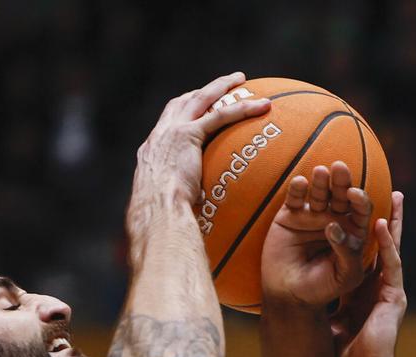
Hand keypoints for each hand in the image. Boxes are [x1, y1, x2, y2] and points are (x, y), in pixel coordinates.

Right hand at [126, 72, 269, 254]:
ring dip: (222, 87)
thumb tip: (197, 213)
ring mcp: (172, 132)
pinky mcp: (188, 135)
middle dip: (203, 90)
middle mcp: (159, 136)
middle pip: (183, 102)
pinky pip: (220, 116)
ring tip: (242, 80)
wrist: (155, 211)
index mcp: (152, 151)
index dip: (184, 112)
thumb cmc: (161, 217)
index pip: (169, 123)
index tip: (198, 107)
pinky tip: (263, 106)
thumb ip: (183, 200)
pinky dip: (242, 109)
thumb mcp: (170, 205)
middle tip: (223, 84)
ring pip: (202, 99)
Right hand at [261, 161, 374, 307]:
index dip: (360, 200)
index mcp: (353, 232)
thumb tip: (334, 226)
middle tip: (340, 168)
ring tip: (320, 172)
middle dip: (342, 181)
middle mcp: (334, 220)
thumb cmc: (322, 289)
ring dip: (321, 181)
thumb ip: (348, 253)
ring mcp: (312, 216)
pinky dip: (297, 189)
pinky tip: (300, 183)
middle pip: (341, 195)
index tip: (355, 194)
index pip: (361, 211)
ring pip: (320, 192)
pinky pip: (295, 198)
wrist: (289, 296)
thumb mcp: (345, 276)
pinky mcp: (290, 215)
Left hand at [336, 191, 405, 356]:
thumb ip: (329, 306)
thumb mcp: (335, 321)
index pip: (369, 254)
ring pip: (394, 250)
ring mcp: (392, 290)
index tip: (361, 209)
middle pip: (386, 246)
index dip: (367, 232)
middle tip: (391, 192)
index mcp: (370, 289)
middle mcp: (384, 286)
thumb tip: (307, 299)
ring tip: (391, 197)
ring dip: (392, 221)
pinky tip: (380, 224)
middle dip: (389, 218)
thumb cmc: (347, 353)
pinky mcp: (395, 297)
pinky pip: (391, 265)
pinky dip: (387, 244)